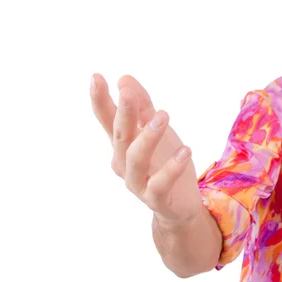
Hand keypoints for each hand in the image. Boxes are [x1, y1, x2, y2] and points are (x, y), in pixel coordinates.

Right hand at [90, 73, 202, 224]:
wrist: (180, 204)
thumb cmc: (164, 162)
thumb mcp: (157, 130)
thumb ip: (142, 107)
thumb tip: (124, 79)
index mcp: (123, 144)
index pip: (108, 120)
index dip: (100, 100)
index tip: (96, 77)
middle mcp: (124, 163)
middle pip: (120, 136)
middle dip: (122, 114)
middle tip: (127, 93)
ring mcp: (138, 182)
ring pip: (135, 159)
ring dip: (148, 136)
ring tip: (163, 116)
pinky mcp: (156, 199)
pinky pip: (159, 185)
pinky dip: (171, 168)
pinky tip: (185, 151)